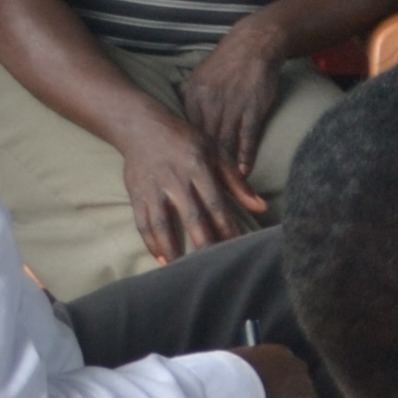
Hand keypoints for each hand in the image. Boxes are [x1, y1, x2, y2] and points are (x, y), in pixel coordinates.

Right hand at [116, 113, 258, 266]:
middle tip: (211, 263)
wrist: (142, 127)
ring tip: (182, 269)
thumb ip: (237, 182)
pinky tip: (161, 257)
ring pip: (162, 223)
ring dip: (172, 247)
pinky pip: (142, 222)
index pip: (215, 202)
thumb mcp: (215, 152)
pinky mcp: (136, 194)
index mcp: (198, 167)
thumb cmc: (186, 141)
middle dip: (202, 241)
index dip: (226, 225)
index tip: (236, 245)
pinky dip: (151, 241)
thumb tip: (261, 206)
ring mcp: (153, 188)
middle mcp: (175, 179)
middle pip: (191, 215)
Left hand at [176, 11, 290, 176]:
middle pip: (201, 144)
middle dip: (200, 170)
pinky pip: (247, 136)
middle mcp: (209, 104)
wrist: (254, 42)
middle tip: (199, 193)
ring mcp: (232, 106)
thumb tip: (176, 118)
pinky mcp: (253, 107)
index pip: (184, 134)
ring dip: (222, 170)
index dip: (183, 157)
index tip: (181, 178)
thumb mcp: (198, 76)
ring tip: (222, 192)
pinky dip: (244, 156)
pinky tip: (243, 173)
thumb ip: (187, 99)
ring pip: (223, 144)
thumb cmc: (226, 62)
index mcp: (192, 98)